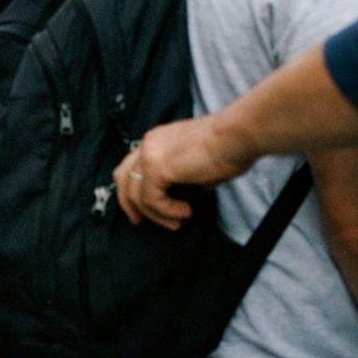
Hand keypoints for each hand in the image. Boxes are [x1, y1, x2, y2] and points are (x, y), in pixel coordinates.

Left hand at [114, 118, 253, 230]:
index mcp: (157, 140)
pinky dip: (165, 211)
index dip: (134, 189)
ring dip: (154, 214)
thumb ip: (192, 176)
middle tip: (139, 221)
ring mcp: (149, 154)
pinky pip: (150, 199)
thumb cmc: (229, 146)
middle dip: (128, 203)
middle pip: (122, 178)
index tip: (145, 209)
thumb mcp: (202, 164)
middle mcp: (149, 144)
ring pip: (134, 193)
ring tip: (175, 222)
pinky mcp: (157, 168)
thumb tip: (194, 190)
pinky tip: (184, 212)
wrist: (235, 135)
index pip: (132, 166)